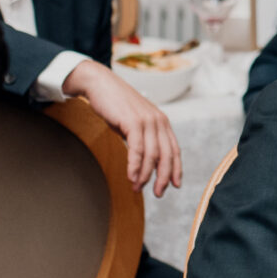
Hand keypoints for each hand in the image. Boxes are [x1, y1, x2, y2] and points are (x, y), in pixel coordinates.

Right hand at [64, 61, 183, 195]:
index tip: (175, 185)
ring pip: (151, 155)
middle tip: (158, 193)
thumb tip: (146, 163)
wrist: (100, 84)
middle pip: (166, 156)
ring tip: (137, 188)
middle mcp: (158, 121)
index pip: (174, 150)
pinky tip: (131, 177)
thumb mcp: (134, 122)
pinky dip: (135, 166)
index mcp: (162, 122)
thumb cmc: (115, 106)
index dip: (176, 169)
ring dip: (145, 175)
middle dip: (163, 178)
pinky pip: (137, 150)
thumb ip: (143, 139)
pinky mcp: (132, 122)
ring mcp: (146, 121)